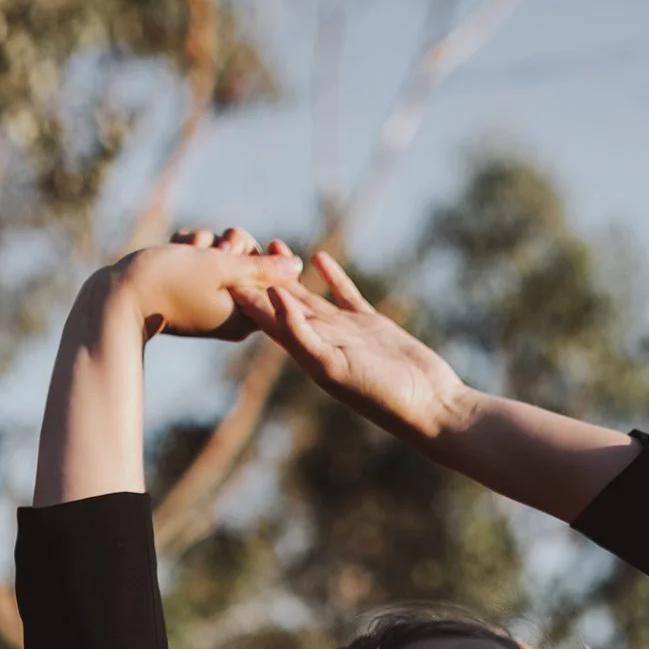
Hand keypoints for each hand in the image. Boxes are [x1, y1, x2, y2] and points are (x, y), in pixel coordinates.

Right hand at [116, 228, 303, 340]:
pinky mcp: (193, 288)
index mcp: (246, 317)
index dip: (256, 256)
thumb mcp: (220, 268)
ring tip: (185, 250)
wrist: (119, 295)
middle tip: (210, 248)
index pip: (272, 278)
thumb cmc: (169, 282)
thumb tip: (299, 267)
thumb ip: (262, 268)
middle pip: (250, 262)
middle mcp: (232, 313)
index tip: (241, 251)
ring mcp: (212, 300)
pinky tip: (175, 250)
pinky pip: (203, 257)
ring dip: (205, 242)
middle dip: (229, 245)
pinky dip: (190, 247)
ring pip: (224, 253)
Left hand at [228, 250, 471, 443]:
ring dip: (290, 273)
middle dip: (260, 278)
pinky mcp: (371, 324)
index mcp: (305, 355)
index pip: (267, 320)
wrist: (426, 403)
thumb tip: (271, 294)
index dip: (246, 296)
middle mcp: (321, 342)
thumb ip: (299, 331)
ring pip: (310, 296)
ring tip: (272, 244)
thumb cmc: (379, 393)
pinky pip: (345, 294)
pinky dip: (332, 276)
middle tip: (238, 247)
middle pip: (283, 304)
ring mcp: (346, 332)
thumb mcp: (331, 364)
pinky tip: (319, 257)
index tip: (221, 268)